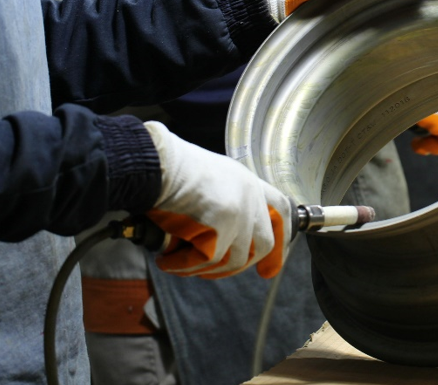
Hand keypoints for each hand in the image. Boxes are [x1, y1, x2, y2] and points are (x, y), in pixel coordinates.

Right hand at [144, 121, 291, 279]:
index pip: (281, 210)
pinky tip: (166, 260)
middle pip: (263, 244)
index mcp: (248, 183)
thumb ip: (224, 204)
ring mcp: (239, 212)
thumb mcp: (210, 181)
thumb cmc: (170, 170)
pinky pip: (207, 260)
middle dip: (240, 266)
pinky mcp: (221, 226)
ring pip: (232, 260)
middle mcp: (250, 197)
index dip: (281, 238)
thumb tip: (219, 241)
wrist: (156, 163)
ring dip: (203, 268)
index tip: (270, 265)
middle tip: (211, 273)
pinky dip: (184, 265)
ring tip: (176, 262)